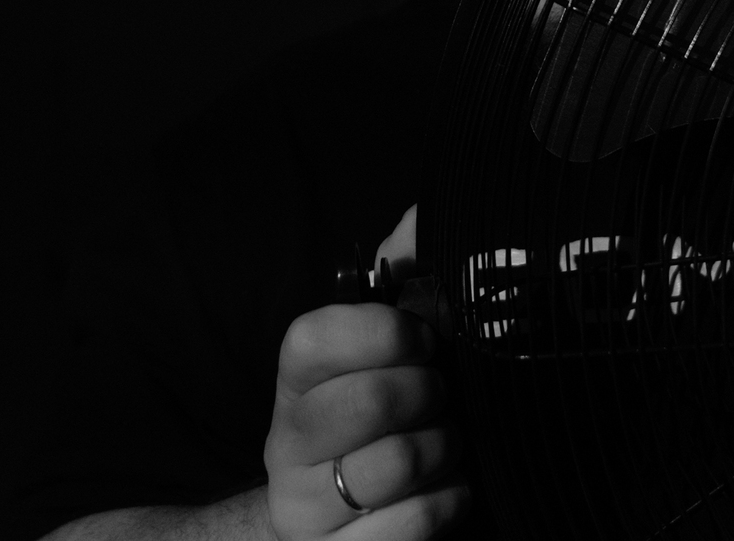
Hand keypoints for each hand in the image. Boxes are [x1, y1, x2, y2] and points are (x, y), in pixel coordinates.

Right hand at [263, 214, 465, 538]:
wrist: (341, 530)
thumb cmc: (377, 427)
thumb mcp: (382, 359)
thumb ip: (401, 282)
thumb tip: (419, 223)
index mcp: (294, 385)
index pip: (310, 339)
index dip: (378, 332)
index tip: (422, 338)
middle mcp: (287, 447)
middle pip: (362, 402)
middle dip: (425, 394)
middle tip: (440, 396)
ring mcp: (306, 511)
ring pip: (392, 466)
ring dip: (443, 451)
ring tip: (445, 446)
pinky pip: (409, 527)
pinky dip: (446, 504)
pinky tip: (447, 491)